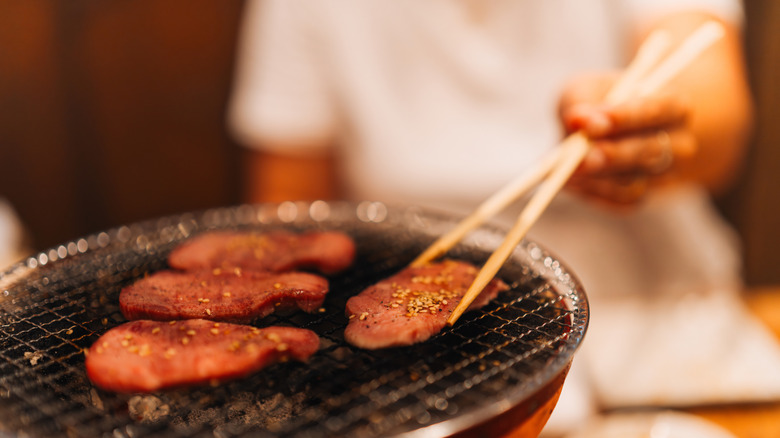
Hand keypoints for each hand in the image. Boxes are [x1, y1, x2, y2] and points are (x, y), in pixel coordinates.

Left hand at [558, 73, 696, 205]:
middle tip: (581, 156)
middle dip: (612, 155)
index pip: (657, 110)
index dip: (625, 118)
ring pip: (635, 182)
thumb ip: (581, 100)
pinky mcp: (642, 198)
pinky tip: (571, 183)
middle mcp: (678, 144)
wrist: (612, 133)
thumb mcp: (588, 89)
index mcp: (673, 106)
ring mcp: (663, 175)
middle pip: (650, 152)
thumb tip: (576, 120)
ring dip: (598, 178)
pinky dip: (594, 194)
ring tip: (566, 170)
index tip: (593, 123)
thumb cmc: (600, 104)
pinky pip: (622, 202)